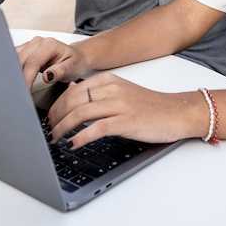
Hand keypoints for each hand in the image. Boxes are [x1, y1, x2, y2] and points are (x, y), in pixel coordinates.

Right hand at [16, 35, 91, 91]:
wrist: (77, 57)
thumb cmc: (76, 62)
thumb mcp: (73, 68)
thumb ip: (60, 71)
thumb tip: (47, 76)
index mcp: (49, 45)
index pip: (32, 63)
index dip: (26, 79)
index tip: (24, 92)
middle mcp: (37, 42)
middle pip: (19, 60)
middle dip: (17, 78)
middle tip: (17, 94)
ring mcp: (30, 45)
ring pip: (13, 59)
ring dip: (12, 74)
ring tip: (14, 89)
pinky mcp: (24, 51)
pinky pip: (13, 60)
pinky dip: (12, 71)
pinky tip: (14, 82)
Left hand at [47, 73, 203, 147]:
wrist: (177, 112)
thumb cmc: (150, 107)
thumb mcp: (122, 92)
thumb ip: (100, 93)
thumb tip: (73, 97)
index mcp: (109, 81)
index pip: (73, 89)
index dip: (56, 104)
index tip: (49, 116)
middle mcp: (112, 90)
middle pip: (72, 100)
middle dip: (55, 116)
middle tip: (48, 129)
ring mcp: (119, 105)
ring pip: (80, 113)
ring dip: (62, 127)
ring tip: (54, 138)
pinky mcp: (126, 122)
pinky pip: (96, 128)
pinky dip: (80, 137)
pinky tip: (74, 144)